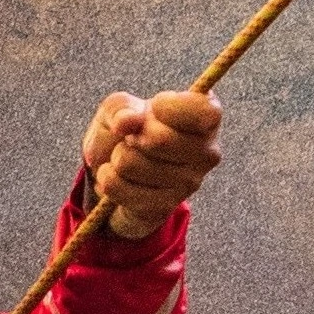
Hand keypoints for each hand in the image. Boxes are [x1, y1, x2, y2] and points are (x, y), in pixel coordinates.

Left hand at [80, 88, 222, 239]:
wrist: (118, 174)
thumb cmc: (128, 130)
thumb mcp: (120, 107)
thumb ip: (121, 107)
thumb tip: (124, 122)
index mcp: (207, 117)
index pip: (204, 112)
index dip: (169, 108)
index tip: (154, 108)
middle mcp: (207, 152)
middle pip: (159, 140)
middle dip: (132, 135)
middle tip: (134, 138)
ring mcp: (188, 184)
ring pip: (132, 163)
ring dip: (117, 157)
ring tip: (126, 158)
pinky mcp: (164, 207)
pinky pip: (117, 186)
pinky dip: (106, 178)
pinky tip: (117, 176)